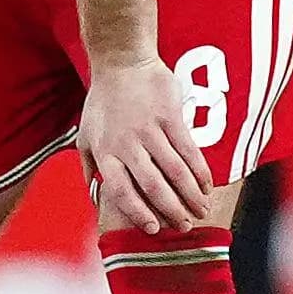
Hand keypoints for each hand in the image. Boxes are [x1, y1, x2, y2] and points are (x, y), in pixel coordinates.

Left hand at [80, 52, 214, 233]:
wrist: (122, 64)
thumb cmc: (103, 103)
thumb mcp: (86, 136)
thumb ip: (90, 168)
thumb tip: (94, 199)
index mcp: (104, 152)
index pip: (121, 191)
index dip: (139, 212)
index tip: (154, 229)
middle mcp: (126, 144)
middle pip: (152, 186)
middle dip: (171, 211)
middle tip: (185, 227)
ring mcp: (149, 130)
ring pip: (175, 172)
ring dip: (191, 195)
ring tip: (200, 210)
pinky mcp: (170, 117)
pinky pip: (189, 151)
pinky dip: (200, 172)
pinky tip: (206, 185)